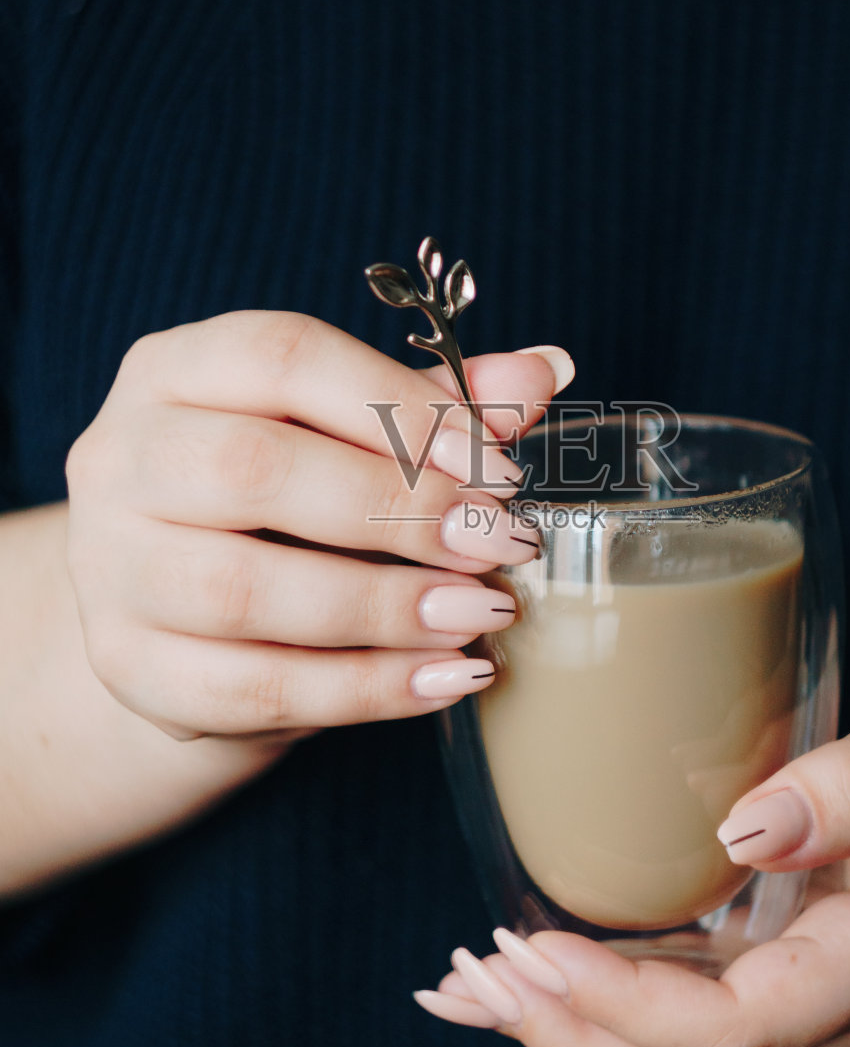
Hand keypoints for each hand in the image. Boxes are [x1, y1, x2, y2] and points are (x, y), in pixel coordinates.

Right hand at [66, 310, 571, 742]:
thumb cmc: (281, 500)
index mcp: (175, 369)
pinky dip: (362, 690)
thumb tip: (544, 372)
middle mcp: (120, 457)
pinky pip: (250, 689)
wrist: (183, 613)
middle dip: (398, 509)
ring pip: (243, 591)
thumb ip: (434, 404)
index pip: (283, 356)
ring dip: (384, 607)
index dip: (403, 410)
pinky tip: (444, 679)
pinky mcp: (128, 667)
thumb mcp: (349, 436)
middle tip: (501, 542)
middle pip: (253, 468)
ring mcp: (109, 568)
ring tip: (484, 614)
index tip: (501, 465)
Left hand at [417, 666, 849, 1046]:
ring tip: (467, 990)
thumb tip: (745, 831)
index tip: (533, 952)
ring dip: (570, 1037)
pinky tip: (531, 976)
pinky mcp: (784, 974)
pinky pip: (682, 1023)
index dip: (625, 1008)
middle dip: (572, 1040)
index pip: (737, 1031)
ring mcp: (812, 1004)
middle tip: (471, 979)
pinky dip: (597, 1010)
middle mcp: (840, 1012)